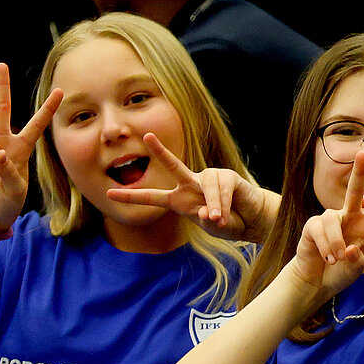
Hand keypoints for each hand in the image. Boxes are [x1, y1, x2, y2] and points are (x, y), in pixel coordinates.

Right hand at [0, 64, 61, 231]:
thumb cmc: (7, 202)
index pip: (37, 124)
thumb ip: (11, 173)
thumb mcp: (17, 191)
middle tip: (1, 65)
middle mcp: (1, 142)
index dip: (48, 108)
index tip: (61, 91)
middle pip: (0, 107)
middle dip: (0, 86)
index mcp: (21, 148)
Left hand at [105, 133, 268, 240]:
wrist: (253, 220)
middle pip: (174, 166)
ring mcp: (210, 179)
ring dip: (212, 206)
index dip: (131, 197)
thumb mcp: (212, 227)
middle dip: (160, 151)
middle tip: (146, 136)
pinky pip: (221, 190)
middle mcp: (192, 185)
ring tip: (218, 219)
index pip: (153, 197)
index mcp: (180, 200)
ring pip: (205, 187)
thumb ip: (206, 220)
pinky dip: (222, 204)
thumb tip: (206, 211)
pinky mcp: (229, 177)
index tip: (109, 194)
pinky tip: (225, 214)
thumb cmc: (229, 223)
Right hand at [292, 151, 363, 295]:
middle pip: (355, 190)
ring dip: (335, 242)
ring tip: (336, 259)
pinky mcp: (313, 225)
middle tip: (362, 153)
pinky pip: (320, 229)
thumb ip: (357, 260)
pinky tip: (326, 257)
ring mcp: (331, 219)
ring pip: (333, 220)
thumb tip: (349, 249)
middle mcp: (351, 216)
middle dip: (358, 172)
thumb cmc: (341, 272)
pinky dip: (325, 246)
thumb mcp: (355, 269)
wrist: (316, 280)